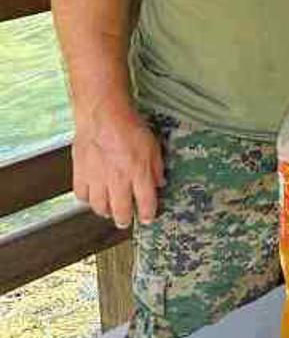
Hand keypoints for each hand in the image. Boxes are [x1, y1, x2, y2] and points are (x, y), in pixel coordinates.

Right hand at [73, 105, 163, 227]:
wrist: (103, 116)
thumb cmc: (129, 126)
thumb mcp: (153, 146)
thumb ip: (157, 168)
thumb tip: (160, 183)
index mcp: (139, 174)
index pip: (146, 203)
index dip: (148, 214)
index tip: (148, 218)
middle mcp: (118, 181)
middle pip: (120, 212)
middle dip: (125, 220)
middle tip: (126, 221)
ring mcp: (97, 179)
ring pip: (99, 207)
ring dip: (105, 211)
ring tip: (109, 210)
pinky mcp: (80, 174)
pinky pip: (81, 195)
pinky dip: (87, 199)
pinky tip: (92, 195)